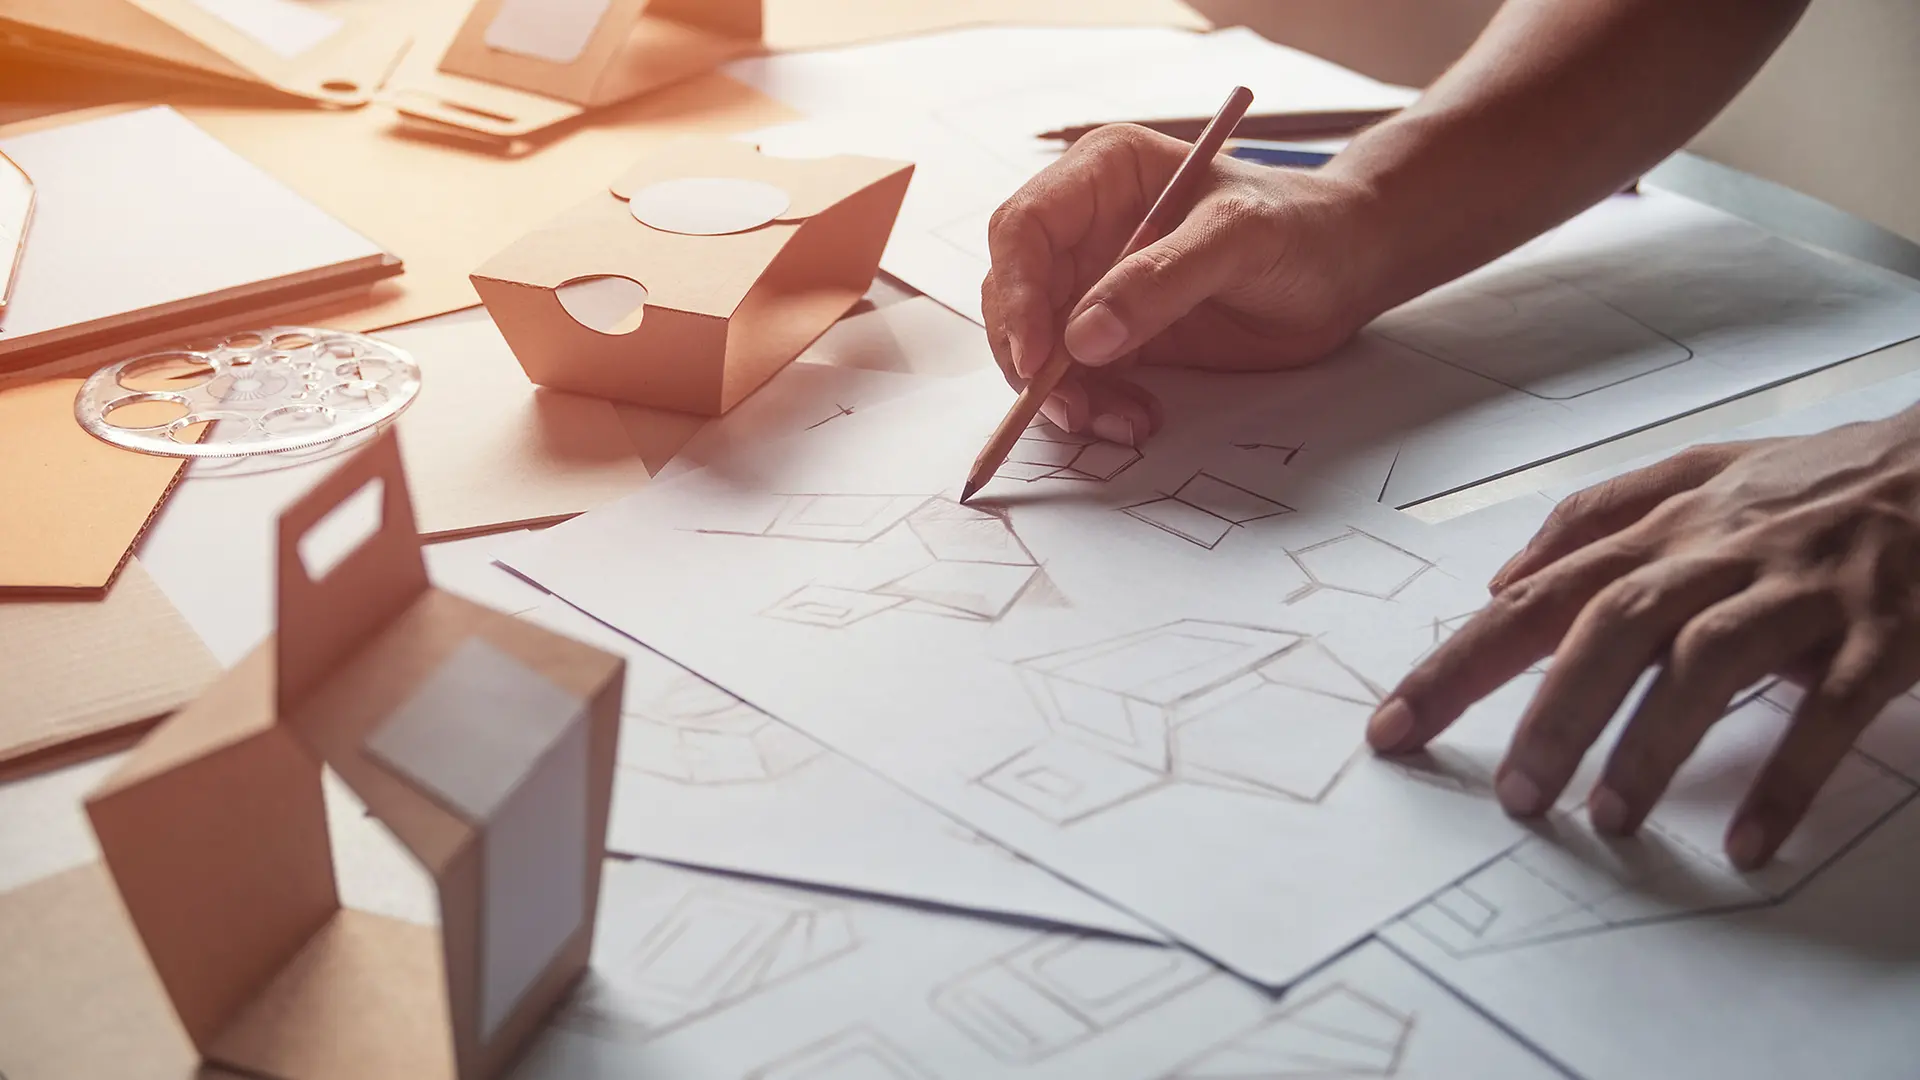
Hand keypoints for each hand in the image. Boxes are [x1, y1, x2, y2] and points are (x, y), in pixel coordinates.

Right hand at [980, 124, 1387, 446]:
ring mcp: (1097, 282)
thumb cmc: (1301, 226)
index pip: (1023, 229)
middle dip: (1033, 358)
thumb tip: (1081, 338)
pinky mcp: (1116, 332)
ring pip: (1039, 345)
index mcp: (1103, 174)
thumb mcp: (1239, 239)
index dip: (1018, 293)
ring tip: (1120, 423)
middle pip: (1017, 295)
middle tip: (1071, 410)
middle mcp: (1086, 227)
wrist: (1346, 267)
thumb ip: (1161, 281)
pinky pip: (1077, 376)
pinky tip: (1136, 419)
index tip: (1039, 356)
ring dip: (1064, 393)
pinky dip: (1094, 406)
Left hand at [1367, 413, 1919, 867]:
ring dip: (1652, 743)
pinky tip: (1747, 841)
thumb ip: (1597, 517)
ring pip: (1706, 662)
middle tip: (1515, 796)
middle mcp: (1719, 555)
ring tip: (1609, 821)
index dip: (1458, 663)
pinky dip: (1786, 778)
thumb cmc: (1815, 483)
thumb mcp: (1699, 474)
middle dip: (1551, 711)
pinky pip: (1828, 710)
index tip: (1392, 728)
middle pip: (1611, 626)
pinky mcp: (1881, 635)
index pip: (1535, 598)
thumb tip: (1500, 578)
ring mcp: (1800, 593)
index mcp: (1666, 529)